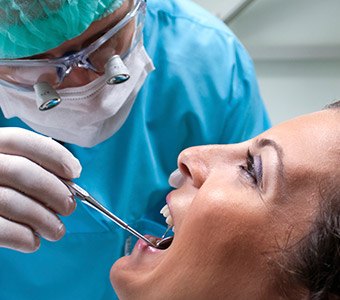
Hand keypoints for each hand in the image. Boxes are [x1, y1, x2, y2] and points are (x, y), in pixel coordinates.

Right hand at [0, 128, 80, 252]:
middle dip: (53, 191)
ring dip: (44, 219)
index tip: (75, 172)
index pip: (21, 141)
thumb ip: (32, 166)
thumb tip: (69, 178)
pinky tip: (32, 241)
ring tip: (57, 229)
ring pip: (11, 202)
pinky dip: (22, 237)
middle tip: (69, 206)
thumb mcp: (8, 165)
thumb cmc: (0, 186)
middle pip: (20, 171)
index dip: (54, 154)